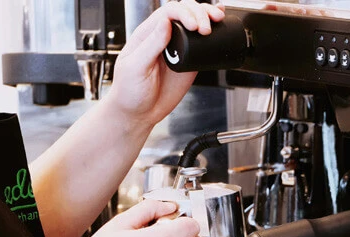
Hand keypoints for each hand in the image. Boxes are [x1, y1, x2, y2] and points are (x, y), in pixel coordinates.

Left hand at [104, 0, 224, 127]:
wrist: (139, 113)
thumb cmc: (129, 91)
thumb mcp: (135, 67)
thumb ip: (151, 44)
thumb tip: (165, 22)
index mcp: (147, 34)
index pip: (167, 12)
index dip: (183, 13)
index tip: (193, 26)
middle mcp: (163, 37)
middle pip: (183, 11)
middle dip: (198, 13)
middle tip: (205, 28)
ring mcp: (178, 48)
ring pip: (194, 21)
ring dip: (207, 16)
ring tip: (217, 21)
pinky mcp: (189, 61)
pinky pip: (202, 43)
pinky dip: (213, 32)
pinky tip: (219, 25)